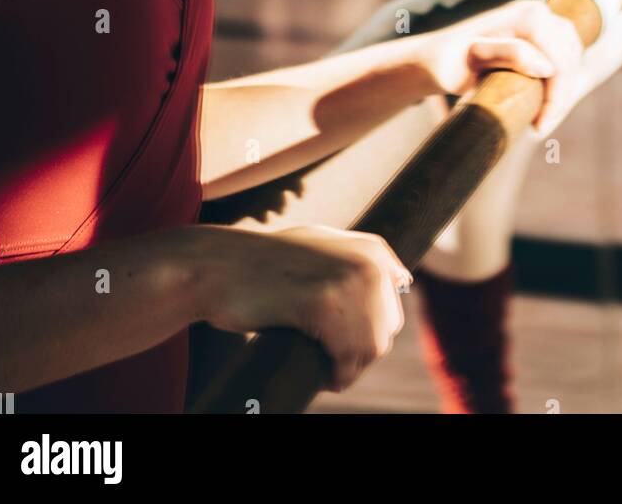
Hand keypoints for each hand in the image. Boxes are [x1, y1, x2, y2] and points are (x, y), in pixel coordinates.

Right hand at [194, 223, 410, 391]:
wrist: (220, 268)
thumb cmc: (264, 265)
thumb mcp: (319, 246)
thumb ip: (356, 258)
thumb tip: (401, 279)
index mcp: (371, 247)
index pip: (394, 306)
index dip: (371, 330)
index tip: (346, 342)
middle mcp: (368, 260)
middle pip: (386, 329)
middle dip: (362, 351)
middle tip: (334, 361)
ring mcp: (349, 279)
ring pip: (372, 346)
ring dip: (352, 367)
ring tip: (331, 370)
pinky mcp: (326, 302)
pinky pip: (350, 355)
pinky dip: (340, 374)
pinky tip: (327, 375)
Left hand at [414, 0, 585, 135]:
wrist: (437, 58)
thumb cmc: (449, 62)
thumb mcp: (472, 60)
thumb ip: (508, 55)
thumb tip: (546, 67)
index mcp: (528, 16)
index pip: (561, 61)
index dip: (557, 96)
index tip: (540, 127)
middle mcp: (537, 12)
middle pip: (570, 60)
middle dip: (561, 97)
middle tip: (540, 127)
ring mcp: (540, 19)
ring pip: (571, 59)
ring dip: (562, 90)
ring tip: (542, 117)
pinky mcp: (539, 32)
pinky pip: (564, 56)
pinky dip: (559, 81)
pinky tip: (544, 102)